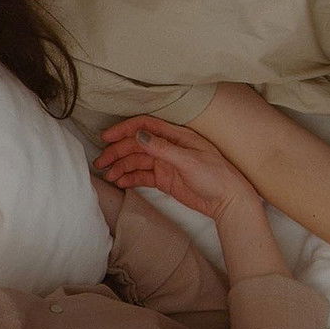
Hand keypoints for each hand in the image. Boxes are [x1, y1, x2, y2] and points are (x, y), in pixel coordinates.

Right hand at [95, 116, 259, 221]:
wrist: (228, 201)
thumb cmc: (216, 176)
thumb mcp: (189, 161)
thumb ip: (163, 148)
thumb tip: (139, 135)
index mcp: (176, 136)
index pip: (145, 127)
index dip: (124, 130)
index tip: (107, 137)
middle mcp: (168, 147)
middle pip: (136, 145)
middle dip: (117, 152)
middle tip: (101, 162)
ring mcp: (165, 164)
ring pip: (137, 161)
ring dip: (121, 167)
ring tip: (108, 176)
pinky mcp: (164, 179)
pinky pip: (142, 176)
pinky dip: (130, 178)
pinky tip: (120, 182)